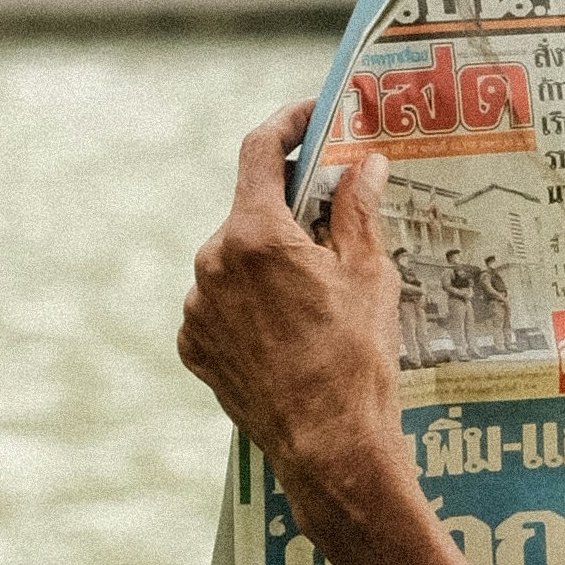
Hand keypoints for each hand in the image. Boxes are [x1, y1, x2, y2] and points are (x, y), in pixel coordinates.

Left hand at [182, 108, 417, 552]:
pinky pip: (221, 304)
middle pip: (250, 208)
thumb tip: (366, 164)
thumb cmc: (357, 358)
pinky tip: (293, 325)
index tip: (315, 115)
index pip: (260, 150)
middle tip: (335, 211)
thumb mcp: (370, 273)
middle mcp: (211, 265)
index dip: (289, 123)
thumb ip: (358, 209)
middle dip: (290, 203)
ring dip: (270, 256)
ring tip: (319, 285)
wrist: (329, 448)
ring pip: (235, 259)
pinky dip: (252, 301)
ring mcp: (197, 310)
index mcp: (254, 236)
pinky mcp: (194, 347)